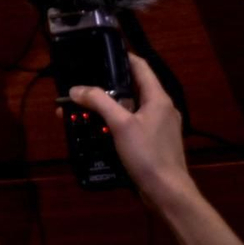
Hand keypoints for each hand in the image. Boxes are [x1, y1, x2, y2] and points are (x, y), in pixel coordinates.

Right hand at [69, 54, 195, 210]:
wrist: (167, 192)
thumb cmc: (147, 154)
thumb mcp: (120, 124)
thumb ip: (98, 102)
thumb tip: (76, 89)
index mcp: (158, 98)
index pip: (140, 66)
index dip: (121, 56)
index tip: (99, 52)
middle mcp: (161, 108)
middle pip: (132, 87)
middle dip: (107, 85)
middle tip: (84, 83)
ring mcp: (160, 126)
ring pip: (131, 107)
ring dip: (109, 106)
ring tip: (85, 107)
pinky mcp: (154, 142)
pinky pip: (132, 124)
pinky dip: (115, 122)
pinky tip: (99, 129)